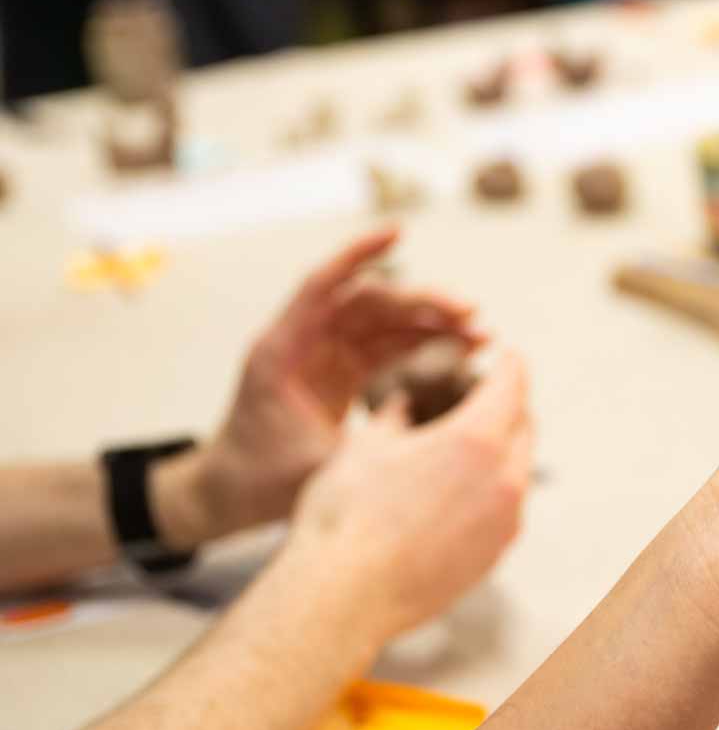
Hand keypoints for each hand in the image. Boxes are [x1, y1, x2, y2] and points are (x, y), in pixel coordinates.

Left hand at [174, 229, 482, 547]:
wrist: (229, 496)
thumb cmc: (257, 482)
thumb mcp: (314, 467)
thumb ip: (365, 448)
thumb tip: (427, 436)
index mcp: (282, 352)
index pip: (322, 286)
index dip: (357, 254)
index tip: (398, 232)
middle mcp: (303, 343)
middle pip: (368, 302)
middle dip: (422, 301)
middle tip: (471, 313)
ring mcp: (324, 355)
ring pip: (384, 321)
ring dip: (430, 322)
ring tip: (478, 332)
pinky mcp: (340, 372)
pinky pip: (386, 345)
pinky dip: (421, 342)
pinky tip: (459, 348)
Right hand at [282, 352, 532, 639]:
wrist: (342, 600)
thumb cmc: (345, 518)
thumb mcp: (365, 447)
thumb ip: (396, 416)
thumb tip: (404, 404)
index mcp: (475, 441)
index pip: (512, 386)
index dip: (510, 365)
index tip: (507, 356)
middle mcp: (504, 480)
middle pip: (524, 427)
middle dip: (509, 406)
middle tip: (485, 396)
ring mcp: (505, 522)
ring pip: (520, 470)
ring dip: (504, 449)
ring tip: (470, 443)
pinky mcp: (495, 554)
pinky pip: (508, 507)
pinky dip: (494, 487)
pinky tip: (462, 489)